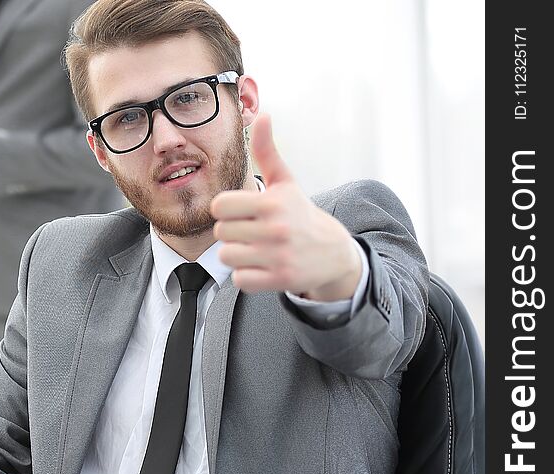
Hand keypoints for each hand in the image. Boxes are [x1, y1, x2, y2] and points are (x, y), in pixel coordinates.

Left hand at [211, 114, 360, 300]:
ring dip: (237, 254)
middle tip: (251, 232)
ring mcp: (278, 255)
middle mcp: (276, 229)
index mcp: (272, 202)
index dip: (225, 209)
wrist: (334, 252)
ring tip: (255, 248)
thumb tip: (263, 114)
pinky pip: (240, 280)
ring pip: (227, 256)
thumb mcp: (285, 182)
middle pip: (221, 232)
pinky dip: (246, 275)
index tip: (240, 212)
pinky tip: (261, 265)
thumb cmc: (300, 213)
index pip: (219, 206)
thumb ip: (267, 152)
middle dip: (232, 232)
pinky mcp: (280, 279)